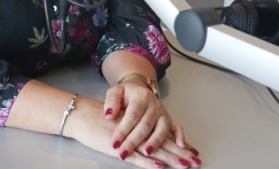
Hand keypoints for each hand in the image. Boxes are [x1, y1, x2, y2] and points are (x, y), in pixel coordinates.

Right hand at [65, 97, 200, 168]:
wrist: (82, 114)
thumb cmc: (99, 117)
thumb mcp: (120, 118)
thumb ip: (133, 126)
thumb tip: (148, 136)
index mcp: (139, 123)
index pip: (163, 133)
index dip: (178, 142)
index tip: (193, 150)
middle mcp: (137, 130)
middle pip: (163, 143)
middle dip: (180, 153)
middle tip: (196, 161)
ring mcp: (129, 140)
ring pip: (154, 150)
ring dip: (170, 159)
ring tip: (185, 165)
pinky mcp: (119, 148)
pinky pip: (136, 157)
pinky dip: (148, 163)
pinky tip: (159, 167)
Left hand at [103, 81, 200, 167]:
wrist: (139, 88)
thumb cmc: (127, 93)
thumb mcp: (115, 91)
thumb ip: (111, 101)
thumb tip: (109, 115)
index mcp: (140, 97)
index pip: (131, 116)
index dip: (123, 130)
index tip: (114, 143)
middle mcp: (154, 105)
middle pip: (145, 126)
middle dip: (134, 141)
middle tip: (124, 153)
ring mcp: (162, 113)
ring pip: (161, 129)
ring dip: (155, 142)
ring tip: (147, 152)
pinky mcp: (168, 119)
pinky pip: (177, 128)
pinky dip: (180, 136)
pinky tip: (180, 145)